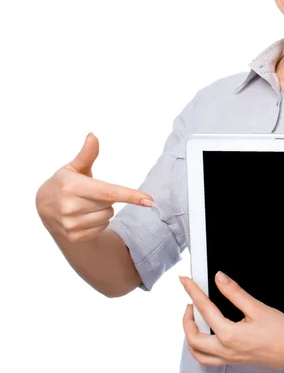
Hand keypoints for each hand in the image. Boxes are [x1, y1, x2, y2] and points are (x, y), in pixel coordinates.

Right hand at [35, 132, 154, 241]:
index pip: (108, 192)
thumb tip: (93, 135)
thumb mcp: (73, 167)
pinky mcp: (73, 236)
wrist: (44, 207)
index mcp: (73, 187)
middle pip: (110, 205)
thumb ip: (87, 154)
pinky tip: (84, 216)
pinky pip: (102, 228)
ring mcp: (71, 224)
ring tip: (86, 205)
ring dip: (103, 211)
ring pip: (108, 217)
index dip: (130, 195)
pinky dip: (98, 222)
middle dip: (107, 199)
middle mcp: (70, 206)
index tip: (150, 200)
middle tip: (90, 194)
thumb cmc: (65, 183)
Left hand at [179, 272, 283, 372]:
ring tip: (195, 319)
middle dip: (187, 318)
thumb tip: (220, 279)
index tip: (186, 282)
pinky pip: (207, 359)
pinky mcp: (233, 361)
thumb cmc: (281, 333)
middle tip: (190, 302)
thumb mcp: (257, 308)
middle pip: (193, 337)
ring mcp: (228, 358)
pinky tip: (207, 335)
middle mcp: (225, 350)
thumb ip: (235, 293)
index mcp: (229, 335)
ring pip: (197, 353)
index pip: (204, 310)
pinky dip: (200, 347)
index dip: (193, 292)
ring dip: (190, 336)